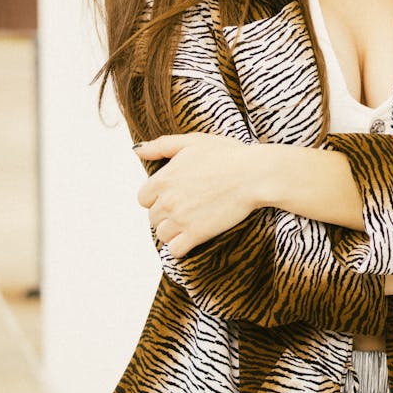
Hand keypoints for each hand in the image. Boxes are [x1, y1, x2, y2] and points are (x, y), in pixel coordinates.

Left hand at [135, 133, 255, 257]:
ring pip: (162, 234)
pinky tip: (191, 237)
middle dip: (166, 213)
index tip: (173, 194)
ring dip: (173, 231)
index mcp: (164, 178)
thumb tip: (137, 151)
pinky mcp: (197, 234)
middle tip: (186, 207)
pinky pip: (175, 250)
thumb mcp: (192, 141)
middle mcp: (168, 200)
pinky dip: (180, 247)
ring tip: (190, 221)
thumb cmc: (228, 155)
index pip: (143, 198)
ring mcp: (181, 219)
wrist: (254, 175)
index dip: (156, 197)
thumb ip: (161, 146)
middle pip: (153, 217)